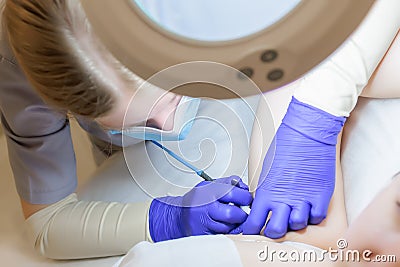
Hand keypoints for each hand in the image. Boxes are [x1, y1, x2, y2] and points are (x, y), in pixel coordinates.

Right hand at [149, 176, 251, 241]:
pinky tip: (225, 226)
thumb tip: (244, 186)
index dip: (245, 197)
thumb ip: (228, 182)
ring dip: (235, 224)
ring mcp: (205, 223)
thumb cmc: (197, 200)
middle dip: (242, 214)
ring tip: (232, 219)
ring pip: (230, 227)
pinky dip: (228, 232)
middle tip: (242, 212)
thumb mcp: (210, 184)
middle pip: (233, 214)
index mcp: (210, 192)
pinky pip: (224, 236)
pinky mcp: (205, 235)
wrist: (179, 215)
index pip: (234, 193)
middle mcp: (207, 208)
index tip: (246, 199)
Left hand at [239, 97, 344, 237]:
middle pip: (276, 231)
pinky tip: (309, 207)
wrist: (306, 131)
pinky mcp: (321, 195)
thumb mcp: (266, 170)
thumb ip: (265, 191)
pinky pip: (317, 217)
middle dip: (272, 232)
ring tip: (293, 212)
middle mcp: (284, 199)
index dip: (252, 230)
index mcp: (265, 192)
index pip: (254, 223)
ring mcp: (304, 198)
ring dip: (294, 222)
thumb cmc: (283, 146)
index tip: (252, 230)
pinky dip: (312, 216)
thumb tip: (264, 206)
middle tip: (273, 227)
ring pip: (298, 225)